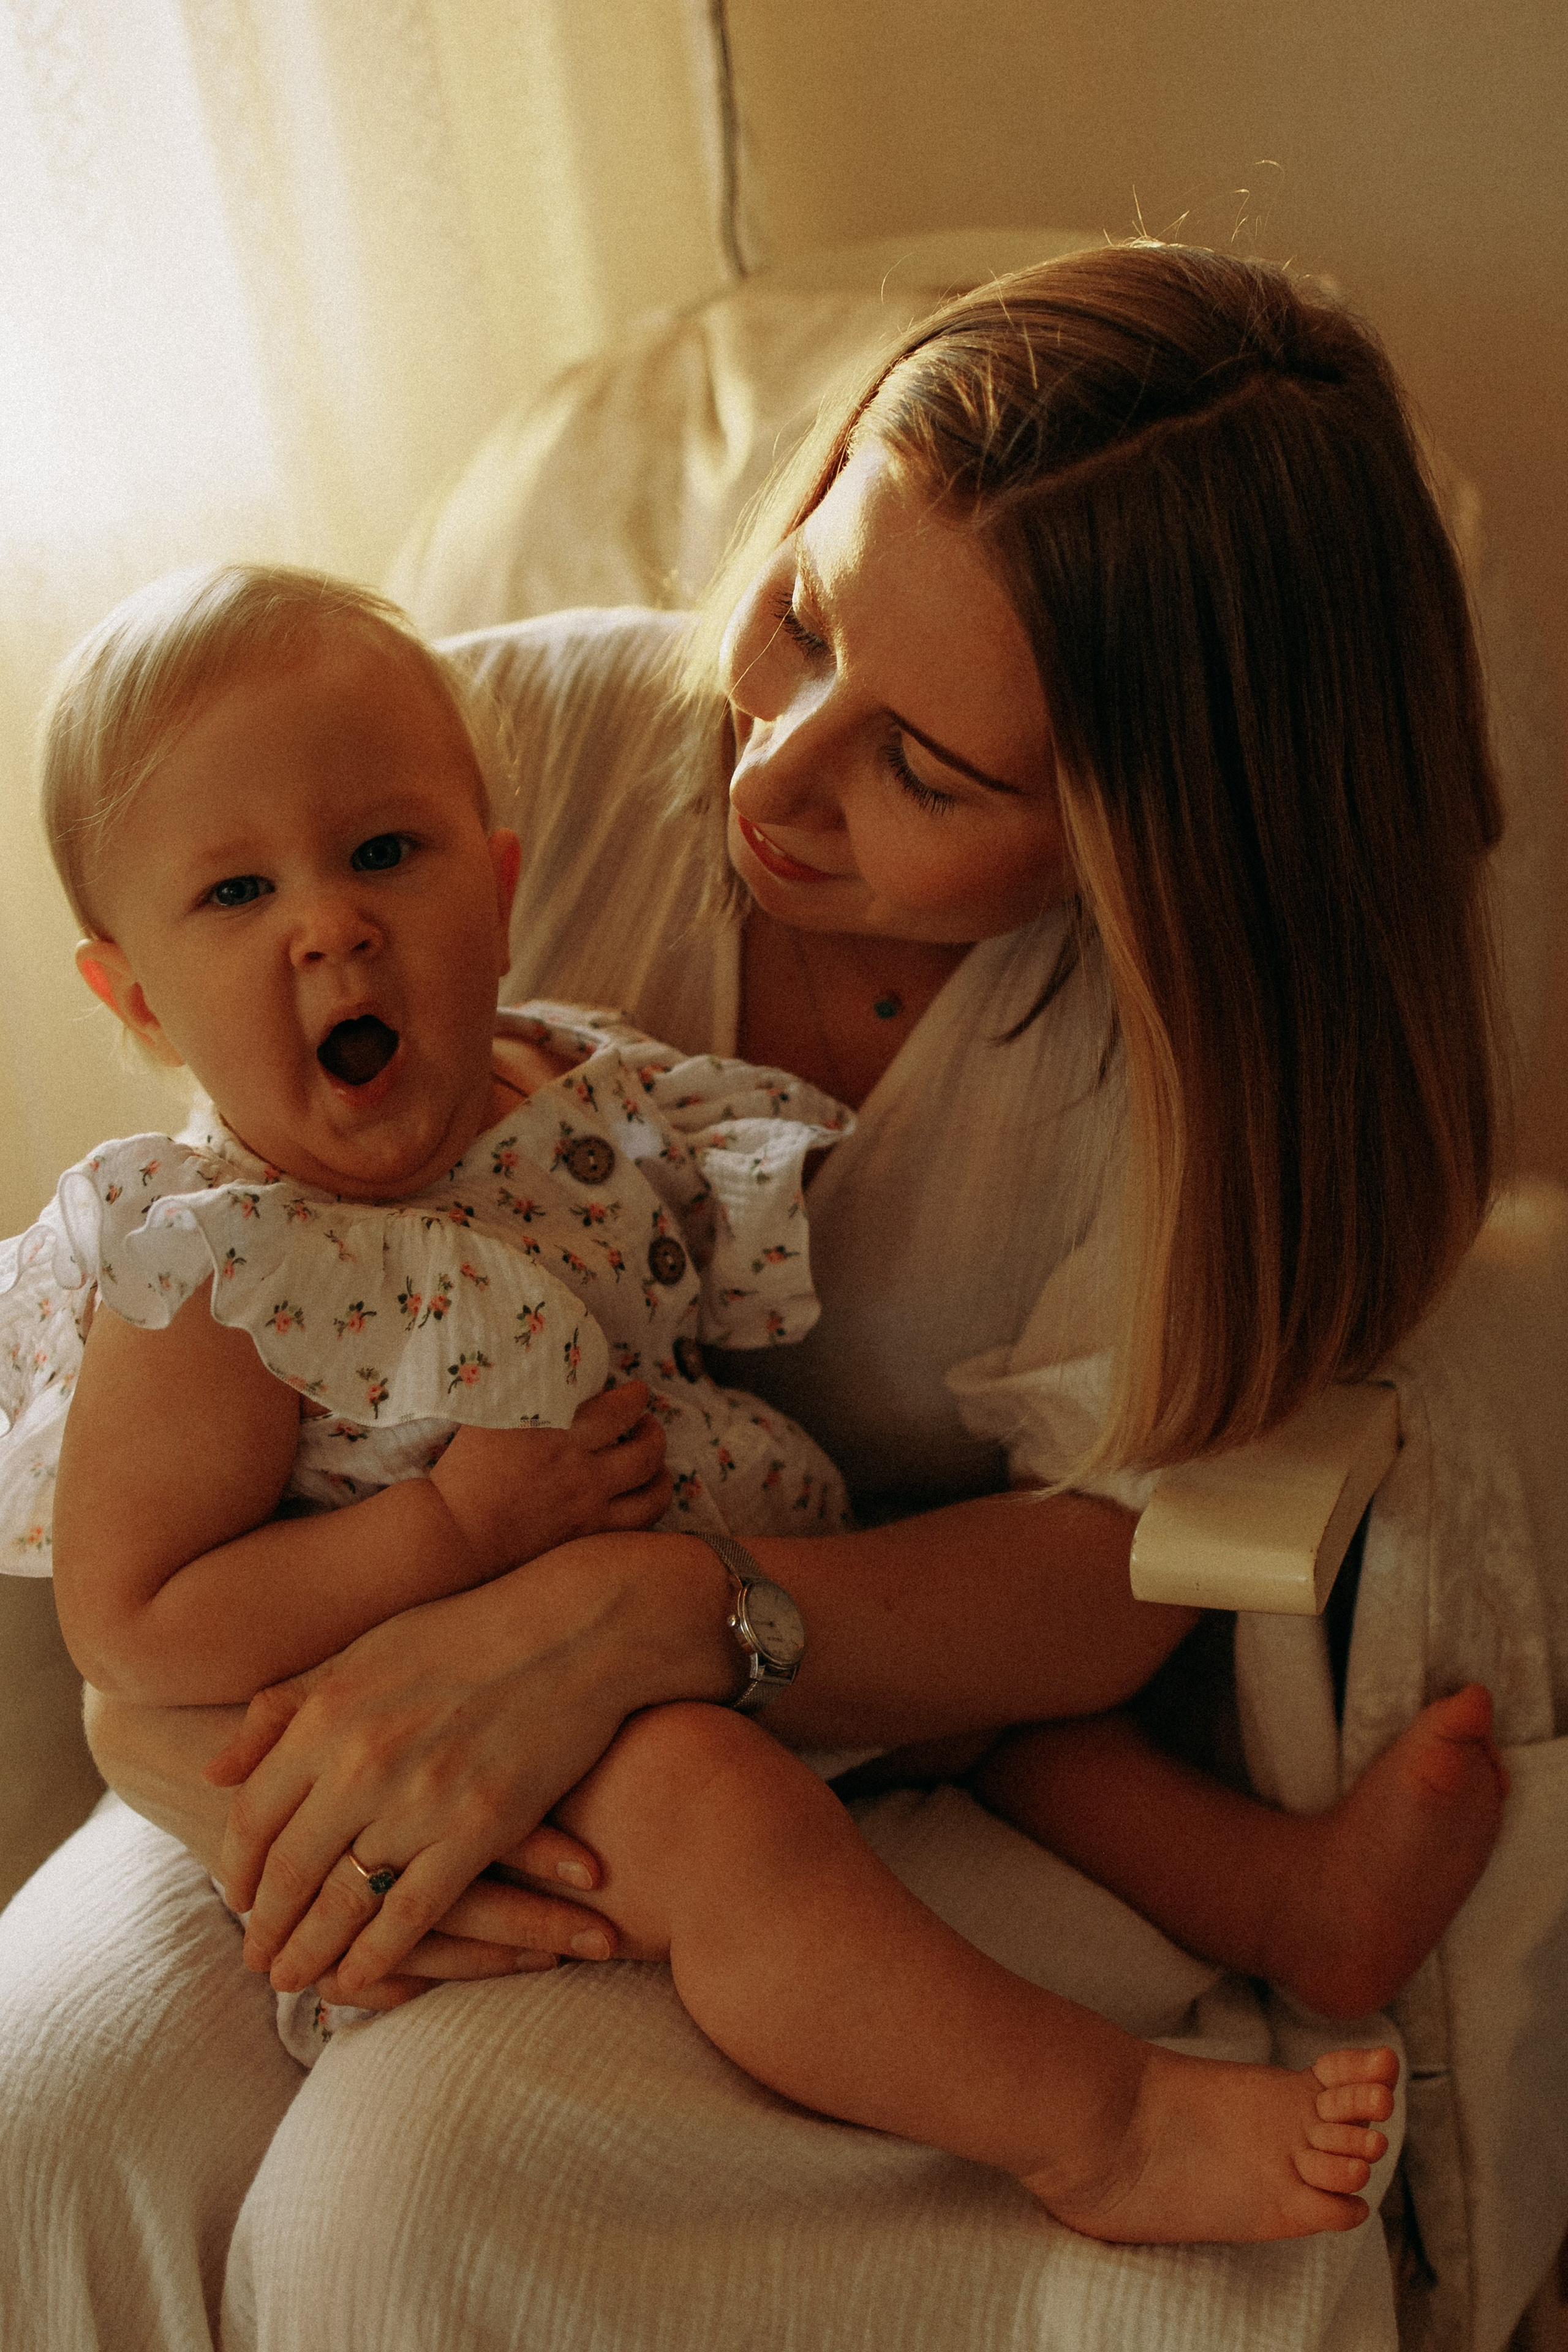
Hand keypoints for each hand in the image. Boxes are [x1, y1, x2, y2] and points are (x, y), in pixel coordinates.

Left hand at [204, 1531, 732, 1995]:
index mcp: (328, 1714)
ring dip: (311, 1951)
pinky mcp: (481, 1828)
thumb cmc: (468, 1628)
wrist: (576, 1627)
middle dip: (266, 1925)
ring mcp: (422, 1799)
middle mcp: (363, 1763)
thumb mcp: (364, 1650)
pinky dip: (381, 1955)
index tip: (233, 1898)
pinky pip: (415, 1913)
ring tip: (293, 1981)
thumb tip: (217, 1769)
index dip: (238, 1868)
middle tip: (255, 1959)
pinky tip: (362, 1979)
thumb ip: (286, 1708)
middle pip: (290, 1870)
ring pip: (345, 1902)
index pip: (254, 1816)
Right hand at [430, 1380, 669, 1575]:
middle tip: (646, 1426)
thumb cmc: (466, 1470)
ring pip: (654, 1493)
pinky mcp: (587, 1541)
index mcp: (563, 1436)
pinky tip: (640, 1502)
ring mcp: (590, 1511)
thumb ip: (528, 1394)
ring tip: (656, 1466)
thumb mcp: (493, 1416)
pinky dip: (648, 1510)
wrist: (456, 1533)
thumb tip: (549, 1369)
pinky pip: (638, 1529)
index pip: (622, 1409)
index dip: (636, 1397)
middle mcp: (585, 1472)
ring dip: (662, 1473)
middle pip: (648, 1450)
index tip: (635, 1392)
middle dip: (654, 1432)